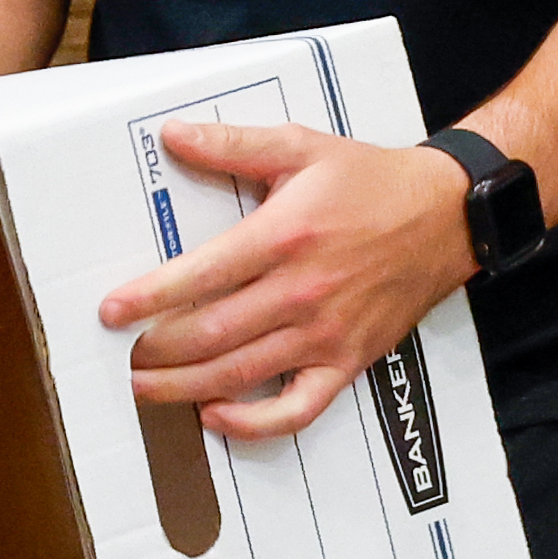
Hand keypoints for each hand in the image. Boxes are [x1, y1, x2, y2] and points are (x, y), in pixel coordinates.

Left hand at [95, 120, 475, 440]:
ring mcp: (325, 334)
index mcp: (285, 236)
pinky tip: (216, 415)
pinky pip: (297, 410)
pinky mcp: (347, 362)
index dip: (149, 298)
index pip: (201, 276)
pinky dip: (253, 424)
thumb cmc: (370, 181)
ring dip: (184, 387)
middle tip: (122, 354)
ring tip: (145, 388)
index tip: (111, 311)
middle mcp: (302, 292)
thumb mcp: (301, 147)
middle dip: (156, 351)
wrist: (446, 215)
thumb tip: (172, 135)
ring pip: (241, 374)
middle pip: (212, 334)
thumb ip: (233, 144)